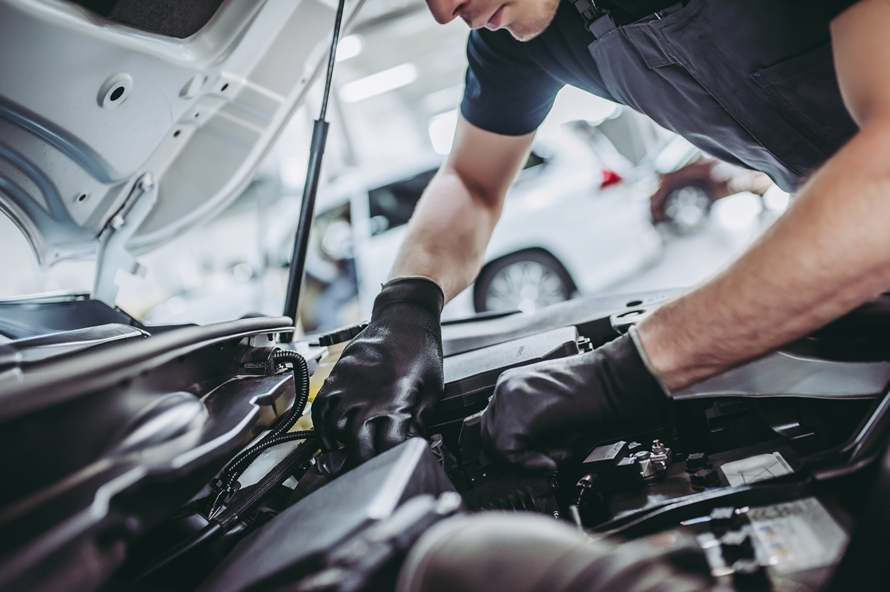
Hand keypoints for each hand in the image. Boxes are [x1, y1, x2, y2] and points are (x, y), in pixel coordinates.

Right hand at [312, 277, 444, 465]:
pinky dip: (322, 427)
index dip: (391, 459)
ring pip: (334, 429)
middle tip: (368, 468)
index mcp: (396, 401)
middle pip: (357, 444)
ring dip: (341, 446)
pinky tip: (331, 437)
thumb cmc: (421, 349)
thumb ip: (421, 419)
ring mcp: (348, 385)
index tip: (395, 461)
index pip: (387, 446)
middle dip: (362, 461)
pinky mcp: (337, 376)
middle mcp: (368, 396)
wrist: (404, 317)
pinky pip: (321, 408)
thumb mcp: (432, 388)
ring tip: (350, 454)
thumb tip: (415, 442)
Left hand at [480, 331, 672, 473]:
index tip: (537, 455)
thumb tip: (519, 456)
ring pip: (497, 446)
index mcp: (513, 384)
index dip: (514, 448)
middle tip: (547, 457)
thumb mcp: (553, 412)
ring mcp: (510, 397)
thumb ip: (530, 429)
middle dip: (516, 455)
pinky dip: (531, 463)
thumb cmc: (595, 395)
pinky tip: (557, 455)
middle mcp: (506, 387)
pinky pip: (509, 452)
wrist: (615, 381)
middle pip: (489, 436)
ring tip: (557, 452)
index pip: (494, 424)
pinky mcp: (519, 413)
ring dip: (526, 459)